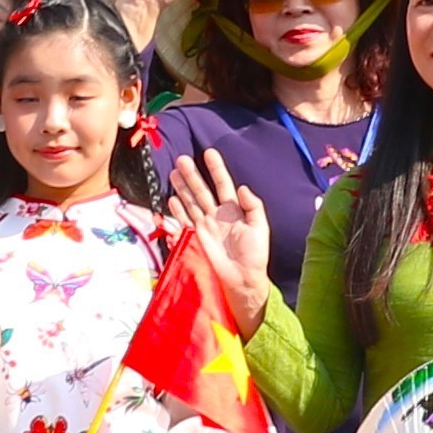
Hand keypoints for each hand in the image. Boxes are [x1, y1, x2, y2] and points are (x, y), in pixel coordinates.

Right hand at [164, 151, 273, 331]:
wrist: (243, 280)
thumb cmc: (255, 255)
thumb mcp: (260, 227)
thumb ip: (253, 206)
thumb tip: (242, 188)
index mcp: (234, 210)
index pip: (223, 184)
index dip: (216, 169)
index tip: (209, 152)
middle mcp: (217, 215)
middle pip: (202, 190)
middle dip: (192, 175)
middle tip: (182, 159)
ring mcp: (205, 226)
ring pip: (191, 201)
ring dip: (182, 187)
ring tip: (174, 171)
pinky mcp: (197, 238)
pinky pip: (185, 220)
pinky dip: (178, 210)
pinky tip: (172, 198)